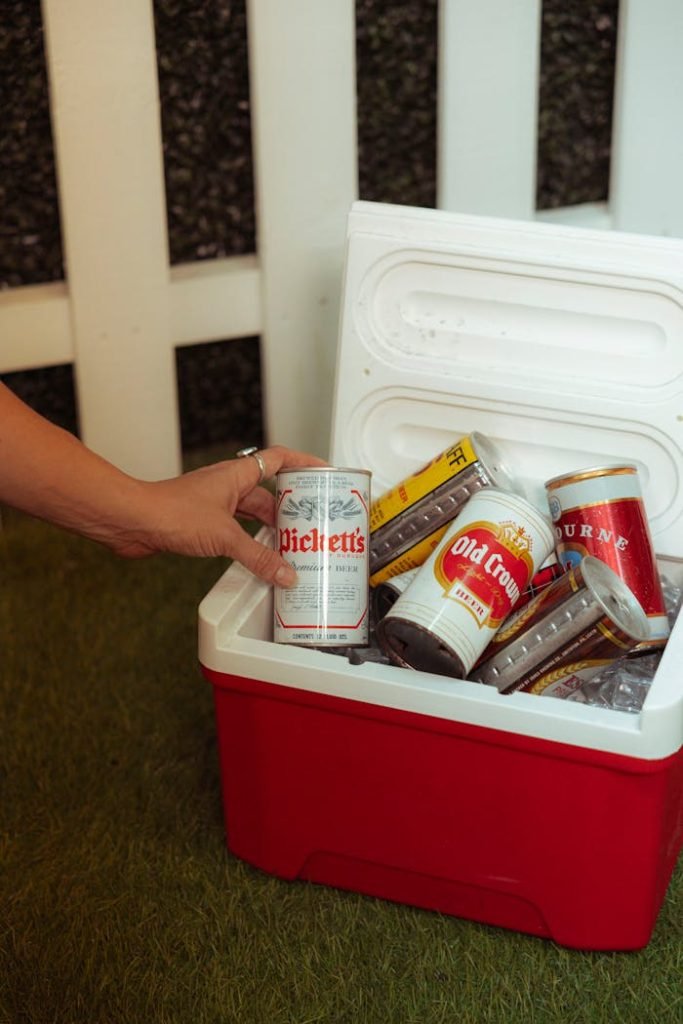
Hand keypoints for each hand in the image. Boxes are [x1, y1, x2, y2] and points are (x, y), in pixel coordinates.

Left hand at [115, 445, 327, 585]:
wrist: (133, 521)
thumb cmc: (170, 511)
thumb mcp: (225, 536)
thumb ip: (258, 557)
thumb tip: (285, 572)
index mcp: (237, 475)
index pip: (280, 459)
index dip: (304, 462)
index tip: (323, 473)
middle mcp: (227, 486)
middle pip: (269, 493)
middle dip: (290, 509)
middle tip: (312, 524)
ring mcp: (215, 504)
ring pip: (252, 514)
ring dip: (269, 529)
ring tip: (290, 546)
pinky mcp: (202, 523)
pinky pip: (236, 531)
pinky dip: (249, 543)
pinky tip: (256, 558)